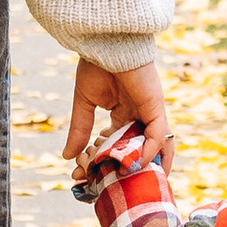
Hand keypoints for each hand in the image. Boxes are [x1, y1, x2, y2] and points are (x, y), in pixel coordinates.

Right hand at [64, 54, 172, 174]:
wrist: (105, 41)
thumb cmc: (96, 64)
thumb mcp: (84, 103)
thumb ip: (79, 130)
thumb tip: (67, 156)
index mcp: (123, 112)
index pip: (115, 144)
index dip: (100, 160)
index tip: (81, 174)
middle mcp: (139, 115)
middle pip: (137, 149)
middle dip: (122, 169)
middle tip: (106, 186)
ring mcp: (149, 112)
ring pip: (156, 146)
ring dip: (146, 167)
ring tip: (132, 185)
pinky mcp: (156, 107)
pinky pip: (158, 135)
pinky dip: (149, 151)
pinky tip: (133, 164)